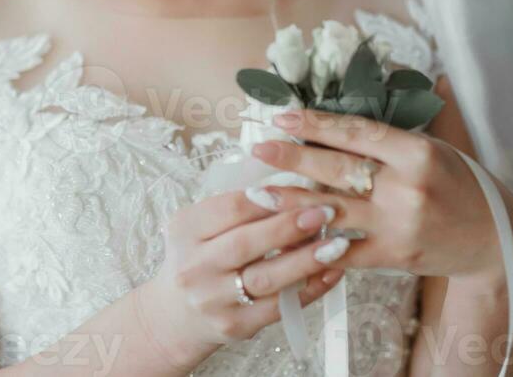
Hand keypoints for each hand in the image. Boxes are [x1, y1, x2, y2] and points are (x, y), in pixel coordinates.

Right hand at [137, 187, 347, 373]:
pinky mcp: (234, 326)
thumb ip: (238, 208)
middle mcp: (195, 266)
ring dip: (306, 260)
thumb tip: (291, 187)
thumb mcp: (201, 224)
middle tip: (325, 212)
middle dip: (290, 226)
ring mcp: (213, 300)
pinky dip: (309, 289)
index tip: (301, 186)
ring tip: (337, 244)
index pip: (231, 208)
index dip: (269, 198)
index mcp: (186, 229)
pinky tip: (331, 272)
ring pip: (266, 278)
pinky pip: (278, 307)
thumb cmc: (198, 257)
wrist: (175, 314)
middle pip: (247, 243)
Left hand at [248, 108, 504, 282]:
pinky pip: (347, 250)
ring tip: (259, 193)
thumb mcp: (431, 149)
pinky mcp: (394, 255)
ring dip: (293, 201)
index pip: (358, 132)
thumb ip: (387, 140)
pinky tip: (289, 236)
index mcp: (417, 152)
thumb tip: (333, 122)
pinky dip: (317, 243)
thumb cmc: (458, 183)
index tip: (283, 116)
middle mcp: (407, 186)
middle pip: (339, 169)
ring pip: (335, 209)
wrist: (493, 238)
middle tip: (259, 148)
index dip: (317, 124)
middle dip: (293, 159)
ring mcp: (399, 224)